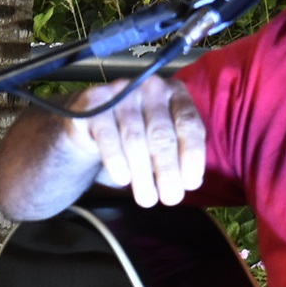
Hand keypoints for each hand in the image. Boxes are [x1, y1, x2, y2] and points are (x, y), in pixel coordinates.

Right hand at [75, 74, 203, 207]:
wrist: (94, 117)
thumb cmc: (140, 129)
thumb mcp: (166, 134)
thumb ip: (180, 152)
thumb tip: (191, 182)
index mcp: (175, 92)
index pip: (189, 124)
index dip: (192, 156)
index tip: (190, 184)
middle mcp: (150, 87)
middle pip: (162, 134)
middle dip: (168, 171)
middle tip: (171, 199)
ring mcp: (121, 93)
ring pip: (135, 140)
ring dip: (142, 174)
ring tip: (147, 199)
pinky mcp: (95, 104)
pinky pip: (108, 137)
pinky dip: (116, 161)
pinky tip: (123, 179)